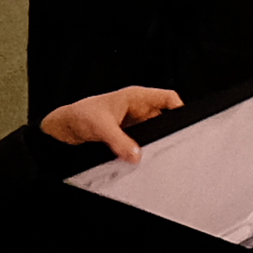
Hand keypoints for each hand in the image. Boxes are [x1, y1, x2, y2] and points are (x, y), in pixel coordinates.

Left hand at [35, 86, 178, 158]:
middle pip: (165, 118)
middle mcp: (138, 108)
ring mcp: (134, 121)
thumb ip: (120, 141)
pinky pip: (144, 141)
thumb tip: (136, 155)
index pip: (168, 98)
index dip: (180, 109)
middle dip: (167, 131)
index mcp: (136, 97)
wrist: (66, 127)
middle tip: (168, 144)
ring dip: (154, 141)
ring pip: (155, 131)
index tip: (186, 124)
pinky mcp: (129, 134)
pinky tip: (140, 156)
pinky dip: (144, 148)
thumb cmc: (80, 115)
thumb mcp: (102, 127)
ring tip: (151, 151)